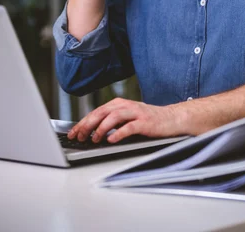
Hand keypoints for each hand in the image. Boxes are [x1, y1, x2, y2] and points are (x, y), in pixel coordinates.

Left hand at [67, 98, 182, 143]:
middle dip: (88, 124)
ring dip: (102, 128)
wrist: (171, 118)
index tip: (73, 132)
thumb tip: (91, 132)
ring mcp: (136, 113)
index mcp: (119, 104)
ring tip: (94, 138)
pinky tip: (112, 140)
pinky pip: (129, 127)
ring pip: (114, 117)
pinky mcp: (145, 122)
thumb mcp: (127, 118)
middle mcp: (126, 106)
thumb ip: (112, 122)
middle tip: (79, 136)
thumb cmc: (147, 120)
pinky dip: (119, 133)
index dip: (83, 122)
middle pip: (102, 112)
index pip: (97, 112)